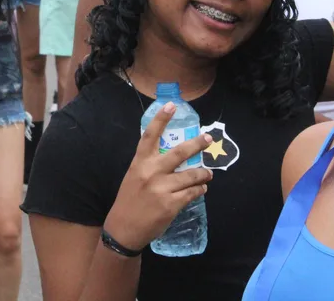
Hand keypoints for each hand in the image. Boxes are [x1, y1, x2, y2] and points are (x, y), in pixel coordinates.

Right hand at [103, 103, 211, 251]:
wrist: (124, 227)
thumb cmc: (129, 200)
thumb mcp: (134, 176)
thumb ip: (151, 165)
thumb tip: (174, 156)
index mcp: (140, 162)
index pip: (150, 135)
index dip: (161, 119)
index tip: (171, 105)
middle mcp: (151, 172)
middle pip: (180, 152)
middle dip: (198, 144)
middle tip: (209, 139)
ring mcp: (162, 189)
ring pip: (192, 175)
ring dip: (203, 174)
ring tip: (208, 174)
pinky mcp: (171, 204)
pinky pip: (192, 193)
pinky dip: (199, 189)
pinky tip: (200, 188)